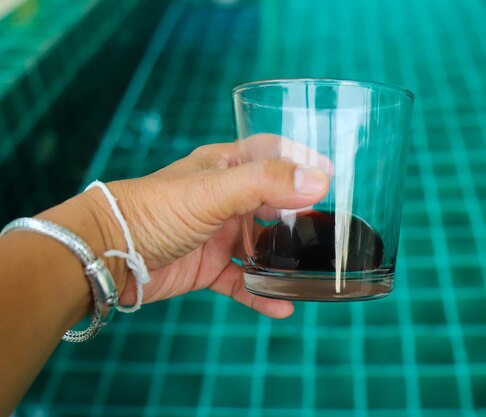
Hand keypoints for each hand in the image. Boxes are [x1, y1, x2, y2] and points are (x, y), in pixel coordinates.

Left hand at [86, 135, 330, 317]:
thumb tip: (319, 181)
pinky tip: (283, 306)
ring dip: (283, 256)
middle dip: (299, 212)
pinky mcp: (209, 267)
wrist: (108, 256)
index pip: (270, 153)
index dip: (300, 159)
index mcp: (224, 167)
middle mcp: (224, 198)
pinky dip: (262, 293)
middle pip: (272, 200)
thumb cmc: (156, 210)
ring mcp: (217, 234)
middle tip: (328, 226)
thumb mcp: (215, 190)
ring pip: (261, 244)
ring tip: (312, 268)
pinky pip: (243, 280)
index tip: (332, 172)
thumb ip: (266, 183)